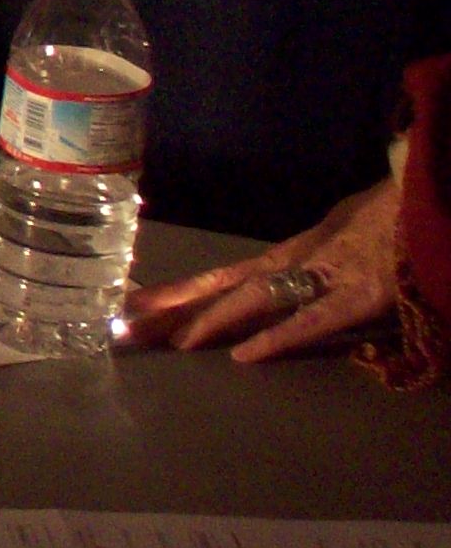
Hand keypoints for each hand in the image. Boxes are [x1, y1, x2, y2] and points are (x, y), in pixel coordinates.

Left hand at [117, 173, 401, 360]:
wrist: (429, 193)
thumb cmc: (391, 213)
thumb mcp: (343, 232)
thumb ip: (317, 259)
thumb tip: (298, 279)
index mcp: (293, 250)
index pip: (226, 276)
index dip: (182, 292)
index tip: (137, 304)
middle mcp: (296, 259)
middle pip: (225, 286)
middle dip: (176, 308)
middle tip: (127, 326)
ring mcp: (325, 275)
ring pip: (255, 299)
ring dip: (211, 320)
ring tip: (167, 339)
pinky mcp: (361, 294)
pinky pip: (313, 320)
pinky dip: (279, 337)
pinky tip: (243, 355)